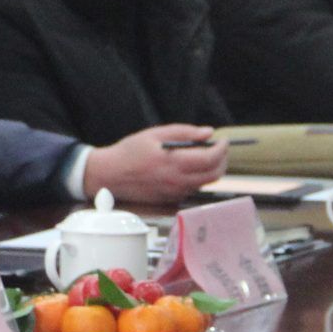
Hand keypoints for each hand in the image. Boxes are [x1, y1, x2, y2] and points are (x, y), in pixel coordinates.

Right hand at [80, 125, 225, 204]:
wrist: (109, 176)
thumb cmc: (129, 153)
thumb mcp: (155, 134)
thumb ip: (184, 132)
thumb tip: (207, 133)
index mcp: (174, 163)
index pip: (210, 159)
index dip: (222, 149)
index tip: (223, 140)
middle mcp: (177, 181)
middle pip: (214, 175)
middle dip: (222, 160)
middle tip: (219, 149)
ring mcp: (175, 193)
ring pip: (205, 183)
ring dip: (211, 169)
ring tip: (203, 155)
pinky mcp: (171, 199)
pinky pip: (192, 189)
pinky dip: (198, 178)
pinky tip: (188, 167)